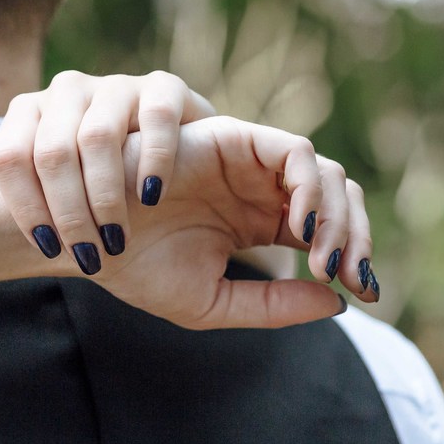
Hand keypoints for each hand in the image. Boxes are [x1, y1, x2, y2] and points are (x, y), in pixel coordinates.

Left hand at [0, 70, 214, 264]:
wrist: (169, 146)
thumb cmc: (94, 168)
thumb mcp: (39, 168)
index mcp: (29, 111)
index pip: (6, 155)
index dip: (21, 206)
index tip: (43, 249)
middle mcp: (66, 90)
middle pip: (51, 151)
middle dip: (66, 212)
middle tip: (85, 256)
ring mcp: (115, 85)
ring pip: (97, 135)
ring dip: (105, 194)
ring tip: (116, 238)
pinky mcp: (163, 86)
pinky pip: (156, 116)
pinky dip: (153, 158)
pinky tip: (151, 196)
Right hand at [91, 117, 372, 327]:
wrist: (85, 237)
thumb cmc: (134, 268)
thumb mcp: (211, 302)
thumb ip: (270, 306)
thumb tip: (336, 302)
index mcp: (259, 222)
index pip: (331, 228)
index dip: (356, 256)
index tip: (359, 292)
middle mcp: (259, 188)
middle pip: (340, 196)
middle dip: (357, 236)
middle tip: (349, 276)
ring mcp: (247, 162)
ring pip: (325, 171)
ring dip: (337, 214)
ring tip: (320, 257)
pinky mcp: (231, 138)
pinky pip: (294, 150)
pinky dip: (309, 184)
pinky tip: (300, 226)